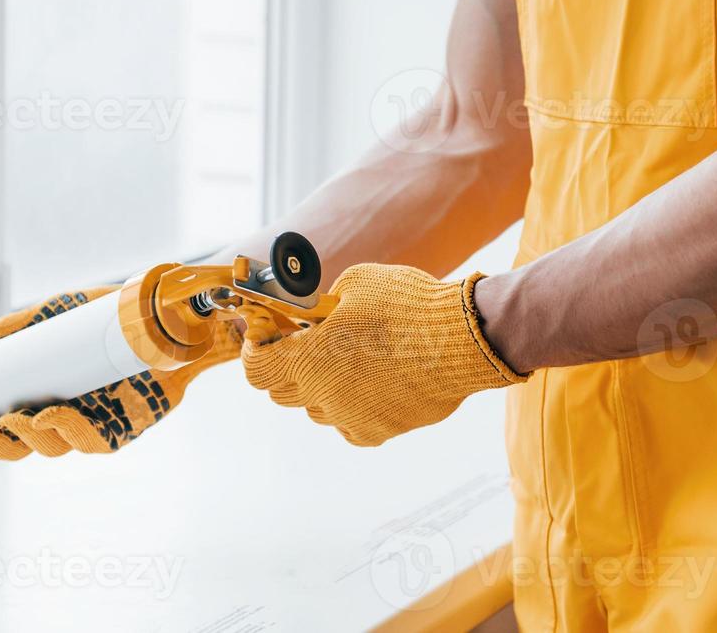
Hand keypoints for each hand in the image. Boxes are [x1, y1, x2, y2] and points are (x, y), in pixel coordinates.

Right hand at [0, 287, 240, 479]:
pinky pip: (90, 442)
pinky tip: (52, 413)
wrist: (160, 314)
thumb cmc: (104, 317)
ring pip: (52, 448)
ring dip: (28, 439)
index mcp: (36, 394)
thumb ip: (5, 333)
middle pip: (19, 449)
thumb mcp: (48, 318)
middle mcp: (60, 415)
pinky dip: (66, 429)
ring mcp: (89, 424)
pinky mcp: (122, 428)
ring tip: (13, 419)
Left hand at [241, 264, 523, 446]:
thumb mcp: (355, 285)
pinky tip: (368, 382)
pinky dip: (350, 406)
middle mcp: (324, 395)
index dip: (254, 349)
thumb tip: (316, 316)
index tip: (264, 335)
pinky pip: (349, 424)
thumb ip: (323, 306)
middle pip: (281, 391)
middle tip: (303, 342)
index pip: (256, 368)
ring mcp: (351, 417)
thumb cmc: (408, 306)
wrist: (462, 339)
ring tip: (345, 360)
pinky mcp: (379, 430)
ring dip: (319, 386)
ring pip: (316, 408)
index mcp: (308, 358)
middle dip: (284, 365)